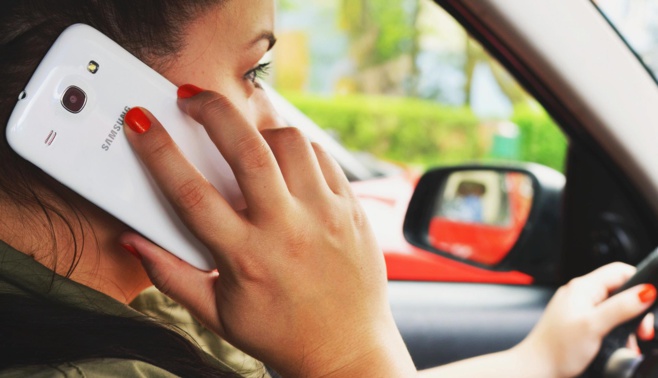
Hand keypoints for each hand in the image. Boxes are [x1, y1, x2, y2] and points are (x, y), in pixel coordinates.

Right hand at [119, 88, 415, 376]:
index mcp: (246, 258)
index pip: (190, 193)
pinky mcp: (351, 208)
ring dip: (259, 128)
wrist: (347, 349)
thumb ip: (171, 275)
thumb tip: (135, 241)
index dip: (158, 150)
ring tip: (243, 135)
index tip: (140, 121)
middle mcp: (287, 230)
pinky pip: (322, 156)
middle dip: (212, 111)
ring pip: (290, 143)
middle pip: (247, 150)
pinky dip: (296, 147)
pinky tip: (282, 157)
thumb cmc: (279, 333)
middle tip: (191, 97)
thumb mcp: (217, 313)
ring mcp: (325, 215)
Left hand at [515, 263, 655, 377]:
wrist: (536, 367)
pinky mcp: (578, 323)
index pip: (619, 271)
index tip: (650, 302)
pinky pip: (605, 321)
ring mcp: (578, 309)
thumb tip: (646, 291)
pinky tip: (619, 346)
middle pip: (620, 292)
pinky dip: (616, 333)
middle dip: (636, 311)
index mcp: (582, 287)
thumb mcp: (594, 326)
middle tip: (642, 331)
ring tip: (630, 342)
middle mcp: (580, 294)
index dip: (639, 283)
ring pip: (615, 309)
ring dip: (627, 325)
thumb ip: (620, 307)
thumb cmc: (557, 348)